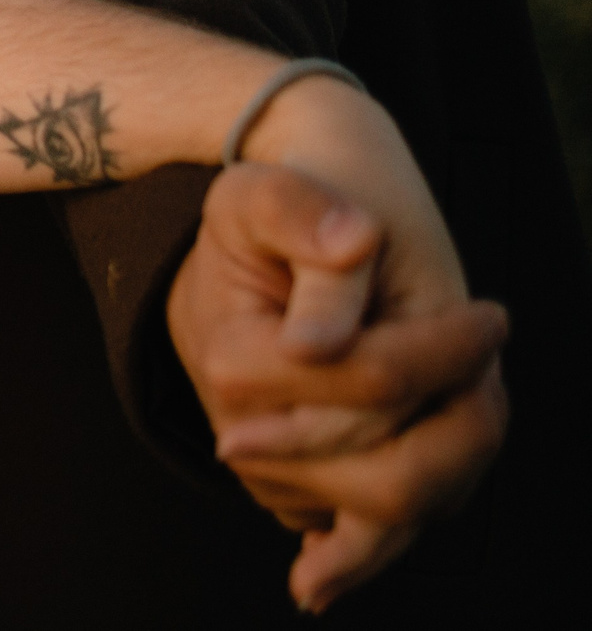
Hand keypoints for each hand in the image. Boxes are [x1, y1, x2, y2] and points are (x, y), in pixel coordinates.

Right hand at [167, 160, 507, 613]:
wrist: (241, 245)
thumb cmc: (278, 210)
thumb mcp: (273, 186)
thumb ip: (303, 217)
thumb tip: (342, 269)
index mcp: (237, 358)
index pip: (374, 384)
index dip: (451, 351)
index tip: (490, 315)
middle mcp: (243, 431)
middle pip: (391, 477)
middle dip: (465, 426)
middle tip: (486, 359)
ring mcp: (269, 471)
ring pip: (393, 513)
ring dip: (455, 463)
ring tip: (470, 395)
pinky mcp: (292, 489)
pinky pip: (361, 534)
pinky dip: (391, 541)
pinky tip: (399, 535)